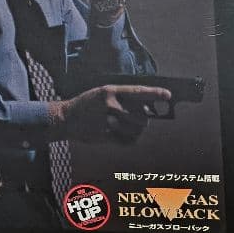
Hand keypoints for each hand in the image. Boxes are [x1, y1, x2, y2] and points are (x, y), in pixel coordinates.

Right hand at [49, 84, 170, 141]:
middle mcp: (110, 105)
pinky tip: (123, 135)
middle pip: (141, 115)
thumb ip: (122, 97)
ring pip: (136, 129)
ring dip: (137, 130)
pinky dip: (130, 140)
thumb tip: (146, 104)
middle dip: (144, 119)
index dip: (154, 93)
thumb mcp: (102, 93)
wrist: (65, 118)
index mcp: (110, 91)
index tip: (167, 95)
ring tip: (128, 127)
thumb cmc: (86, 105)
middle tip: (140, 119)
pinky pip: (128, 141)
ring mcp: (107, 121)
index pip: (138, 91)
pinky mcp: (105, 136)